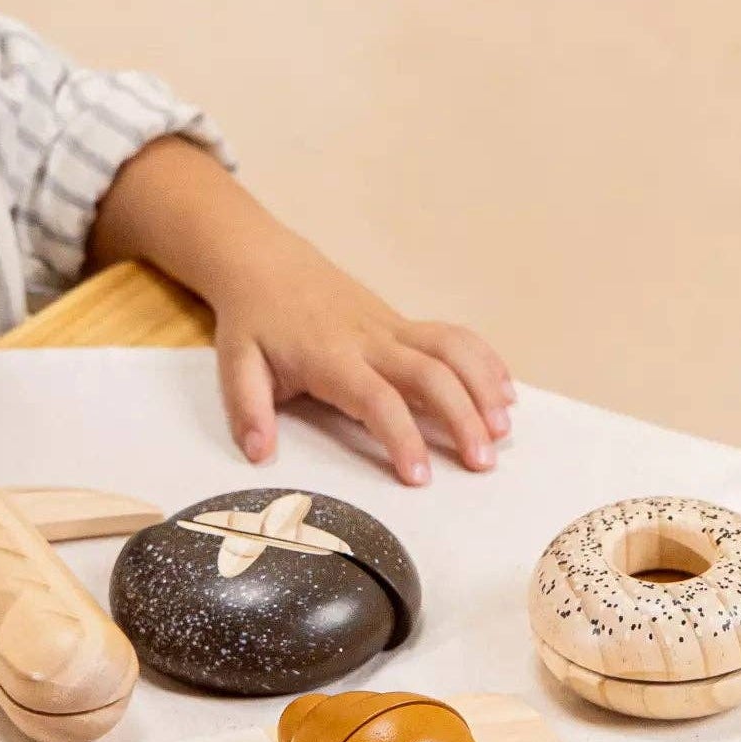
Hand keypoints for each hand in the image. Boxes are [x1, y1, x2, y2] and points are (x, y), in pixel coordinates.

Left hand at [86, 137, 515, 487]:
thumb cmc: (253, 322)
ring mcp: (392, 327)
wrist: (265, 264)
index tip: (420, 477)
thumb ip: (247, 409)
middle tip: (481, 464)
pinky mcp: (403, 322)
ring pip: (452, 350)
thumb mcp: (235, 364)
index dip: (403, 437)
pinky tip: (505, 392)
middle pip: (431, 375)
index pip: (377, 400)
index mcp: (331, 358)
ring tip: (504, 431)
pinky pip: (454, 337)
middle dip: (462, 418)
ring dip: (484, 387)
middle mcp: (370, 340)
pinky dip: (484, 361)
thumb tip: (259, 453)